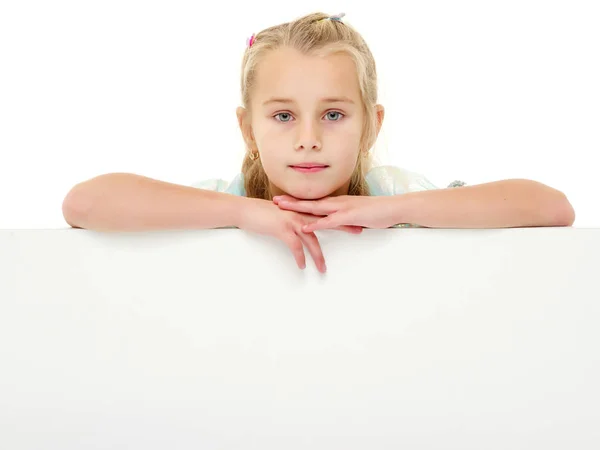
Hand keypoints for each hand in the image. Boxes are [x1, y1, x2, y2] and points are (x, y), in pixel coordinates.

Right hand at [236, 197, 362, 272]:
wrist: (246, 211)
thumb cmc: (263, 214)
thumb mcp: (283, 216)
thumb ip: (296, 221)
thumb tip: (305, 228)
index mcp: (302, 211)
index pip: (325, 214)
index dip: (341, 217)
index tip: (355, 219)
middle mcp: (300, 214)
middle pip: (326, 222)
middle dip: (343, 228)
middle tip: (358, 232)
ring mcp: (291, 221)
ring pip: (311, 239)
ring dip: (318, 256)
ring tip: (323, 269)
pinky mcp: (282, 229)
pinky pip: (294, 246)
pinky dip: (299, 256)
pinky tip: (302, 266)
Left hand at [273, 194, 400, 231]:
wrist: (393, 207)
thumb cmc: (378, 211)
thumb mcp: (357, 214)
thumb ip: (345, 217)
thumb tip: (337, 221)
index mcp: (339, 202)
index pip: (314, 200)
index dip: (298, 200)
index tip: (284, 199)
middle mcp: (338, 202)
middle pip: (309, 201)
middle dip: (291, 201)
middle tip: (275, 201)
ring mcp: (343, 208)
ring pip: (315, 208)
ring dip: (298, 208)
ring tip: (282, 209)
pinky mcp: (349, 216)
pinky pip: (330, 221)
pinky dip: (316, 224)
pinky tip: (305, 227)